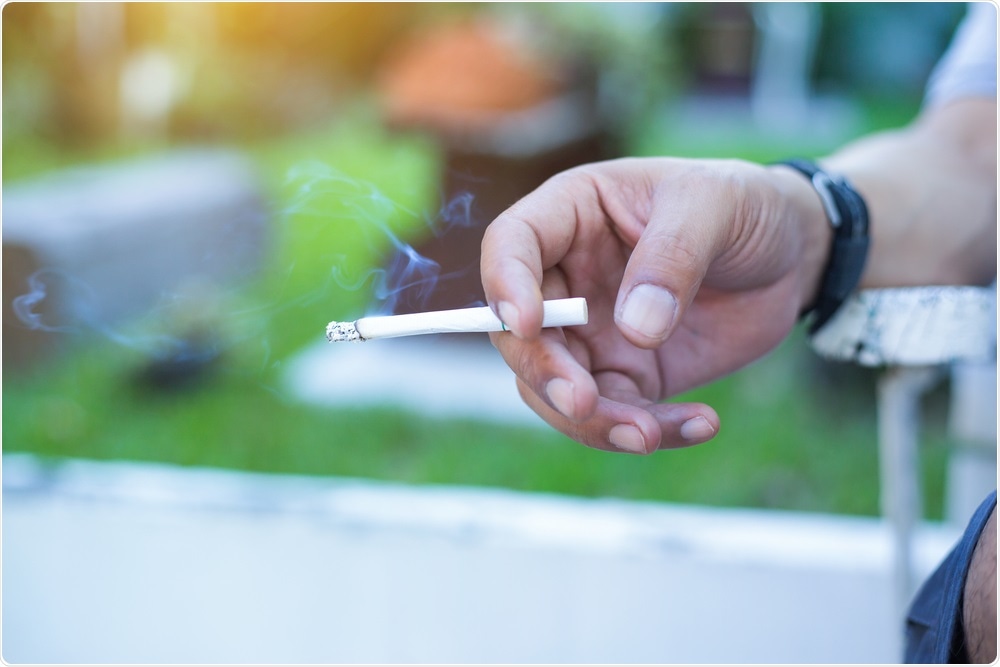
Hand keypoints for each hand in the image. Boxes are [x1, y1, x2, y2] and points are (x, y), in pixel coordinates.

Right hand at [480, 157, 827, 453]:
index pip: (510, 245)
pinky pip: (617, 413)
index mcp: (571, 215)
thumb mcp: (714, 205)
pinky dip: (649, 430)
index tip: (527, 323)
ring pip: (557, 388)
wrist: (793, 254)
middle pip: (521, 335)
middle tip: (585, 402)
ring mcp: (593, 332)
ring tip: (648, 434)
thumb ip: (673, 256)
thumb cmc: (744, 206)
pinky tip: (701, 423)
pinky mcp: (629, 374)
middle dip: (546, 374)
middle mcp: (567, 278)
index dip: (505, 284)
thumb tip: (635, 330)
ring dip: (591, 420)